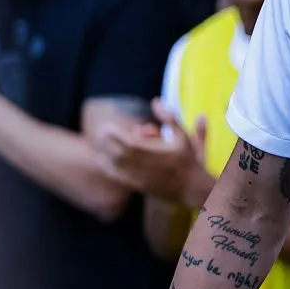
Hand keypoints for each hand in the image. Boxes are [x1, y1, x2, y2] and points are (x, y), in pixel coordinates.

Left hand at [96, 98, 211, 205]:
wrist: (191, 188)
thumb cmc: (187, 159)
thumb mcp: (183, 135)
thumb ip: (169, 117)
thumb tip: (155, 100)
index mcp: (157, 152)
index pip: (128, 142)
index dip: (114, 134)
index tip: (107, 126)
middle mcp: (146, 166)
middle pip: (118, 153)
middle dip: (105, 141)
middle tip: (100, 131)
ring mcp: (140, 177)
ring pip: (115, 166)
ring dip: (103, 153)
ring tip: (98, 143)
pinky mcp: (137, 186)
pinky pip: (117, 177)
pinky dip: (107, 168)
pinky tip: (101, 160)